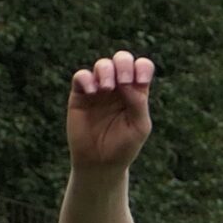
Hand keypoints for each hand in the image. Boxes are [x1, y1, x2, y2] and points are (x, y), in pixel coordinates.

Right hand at [68, 50, 153, 171]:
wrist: (100, 164)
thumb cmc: (123, 147)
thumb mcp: (139, 126)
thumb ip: (138, 102)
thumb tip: (127, 81)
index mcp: (136, 92)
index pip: (142, 67)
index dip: (142, 67)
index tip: (141, 81)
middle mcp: (118, 87)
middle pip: (122, 59)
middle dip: (123, 63)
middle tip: (123, 81)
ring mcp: (99, 89)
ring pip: (102, 64)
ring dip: (106, 70)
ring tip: (106, 88)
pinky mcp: (80, 95)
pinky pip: (81, 76)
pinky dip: (87, 79)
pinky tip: (92, 91)